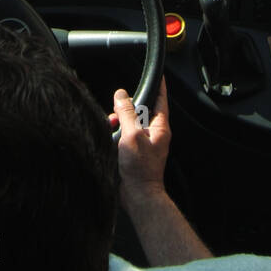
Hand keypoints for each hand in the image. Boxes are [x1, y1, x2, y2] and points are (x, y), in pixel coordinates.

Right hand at [113, 78, 169, 206]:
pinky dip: (115, 135)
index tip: (159, 74)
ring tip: (111, 128)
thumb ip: (127, 113)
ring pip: (129, 123)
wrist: (137, 196)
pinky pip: (123, 136)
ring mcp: (143, 143)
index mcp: (159, 127)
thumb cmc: (140, 168)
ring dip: (118, 123)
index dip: (158, 86)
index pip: (160, 99)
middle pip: (140, 110)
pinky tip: (109, 139)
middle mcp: (153, 133)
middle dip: (126, 108)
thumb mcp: (132, 135)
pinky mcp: (132, 152)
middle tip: (117, 110)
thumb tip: (121, 95)